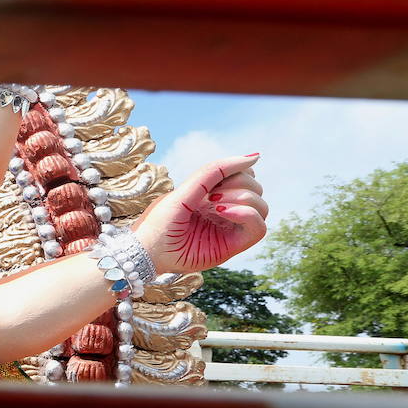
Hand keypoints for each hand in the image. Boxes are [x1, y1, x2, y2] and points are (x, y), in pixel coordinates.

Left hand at [135, 154, 267, 273]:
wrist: (146, 251)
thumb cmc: (161, 221)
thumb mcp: (187, 190)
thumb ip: (216, 171)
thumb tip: (253, 156)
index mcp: (214, 195)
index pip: (246, 174)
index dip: (238, 170)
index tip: (215, 180)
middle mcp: (226, 210)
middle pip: (256, 188)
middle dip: (238, 183)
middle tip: (211, 194)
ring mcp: (231, 228)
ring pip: (262, 206)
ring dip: (241, 198)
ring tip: (214, 205)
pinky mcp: (233, 246)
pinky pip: (260, 227)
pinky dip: (246, 214)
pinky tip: (222, 212)